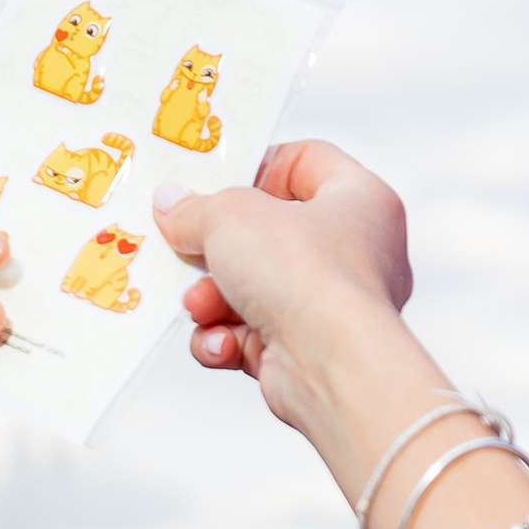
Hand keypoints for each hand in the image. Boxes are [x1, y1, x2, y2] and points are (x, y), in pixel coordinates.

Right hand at [151, 141, 415, 432]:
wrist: (331, 366)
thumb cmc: (304, 272)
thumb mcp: (231, 216)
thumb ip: (194, 208)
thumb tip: (169, 204)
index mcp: (359, 198)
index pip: (306, 162)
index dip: (257, 165)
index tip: (215, 183)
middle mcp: (355, 251)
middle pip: (267, 234)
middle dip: (217, 252)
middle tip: (187, 252)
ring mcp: (332, 306)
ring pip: (253, 291)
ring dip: (212, 301)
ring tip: (200, 306)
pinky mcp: (307, 352)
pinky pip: (253, 337)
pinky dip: (227, 341)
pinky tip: (222, 344)